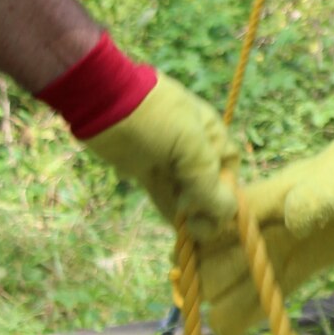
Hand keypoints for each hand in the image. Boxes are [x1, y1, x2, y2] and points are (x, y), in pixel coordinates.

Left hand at [83, 75, 238, 242]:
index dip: (227, 194)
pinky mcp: (147, 172)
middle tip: (196, 226)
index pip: (229, 171)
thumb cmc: (155, 119)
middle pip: (209, 186)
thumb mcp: (189, 147)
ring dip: (190, 215)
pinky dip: (172, 213)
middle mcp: (194, 149)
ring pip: (186, 195)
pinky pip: (165, 196)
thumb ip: (209, 183)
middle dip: (207, 208)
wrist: (104, 101)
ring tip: (189, 233)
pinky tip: (178, 228)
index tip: (216, 212)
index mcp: (212, 136)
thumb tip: (228, 213)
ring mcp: (169, 161)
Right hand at [200, 132, 333, 334]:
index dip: (194, 246)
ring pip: (223, 284)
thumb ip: (317, 198)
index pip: (205, 227)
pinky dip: (240, 316)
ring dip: (218, 302)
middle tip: (211, 294)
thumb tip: (295, 221)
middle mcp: (248, 232)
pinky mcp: (284, 274)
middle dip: (201, 279)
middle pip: (207, 260)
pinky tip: (233, 329)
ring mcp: (264, 255)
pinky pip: (253, 300)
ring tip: (224, 316)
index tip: (196, 263)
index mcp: (251, 204)